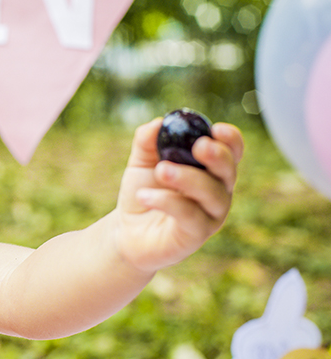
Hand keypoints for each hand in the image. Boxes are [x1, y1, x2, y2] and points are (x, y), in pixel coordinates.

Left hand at [113, 117, 243, 271]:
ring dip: (188, 178)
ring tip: (161, 171)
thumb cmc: (143, 192)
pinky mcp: (196, 235)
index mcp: (210, 169)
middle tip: (199, 146)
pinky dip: (167, 201)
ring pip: (212, 194)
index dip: (230, 140)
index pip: (231, 151)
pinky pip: (190, 215)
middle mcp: (217, 191)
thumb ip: (147, 141)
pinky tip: (144, 196)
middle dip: (218, 156)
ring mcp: (210, 215)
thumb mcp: (141, 162)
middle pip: (229, 171)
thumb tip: (158, 122)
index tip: (216, 129)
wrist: (127, 232)